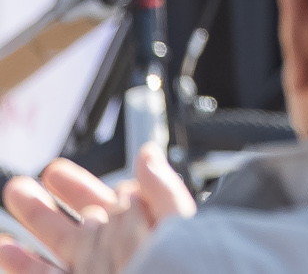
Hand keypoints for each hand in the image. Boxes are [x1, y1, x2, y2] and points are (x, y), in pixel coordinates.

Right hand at [0, 148, 193, 273]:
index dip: (79, 187)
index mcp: (141, 232)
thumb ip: (161, 191)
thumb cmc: (178, 268)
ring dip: (34, 224)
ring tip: (14, 199)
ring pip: (57, 248)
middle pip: (77, 224)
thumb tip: (146, 156)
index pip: (108, 203)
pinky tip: (6, 249)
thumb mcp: (176, 224)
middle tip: (24, 185)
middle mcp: (113, 255)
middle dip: (50, 203)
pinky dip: (23, 265)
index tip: (54, 172)